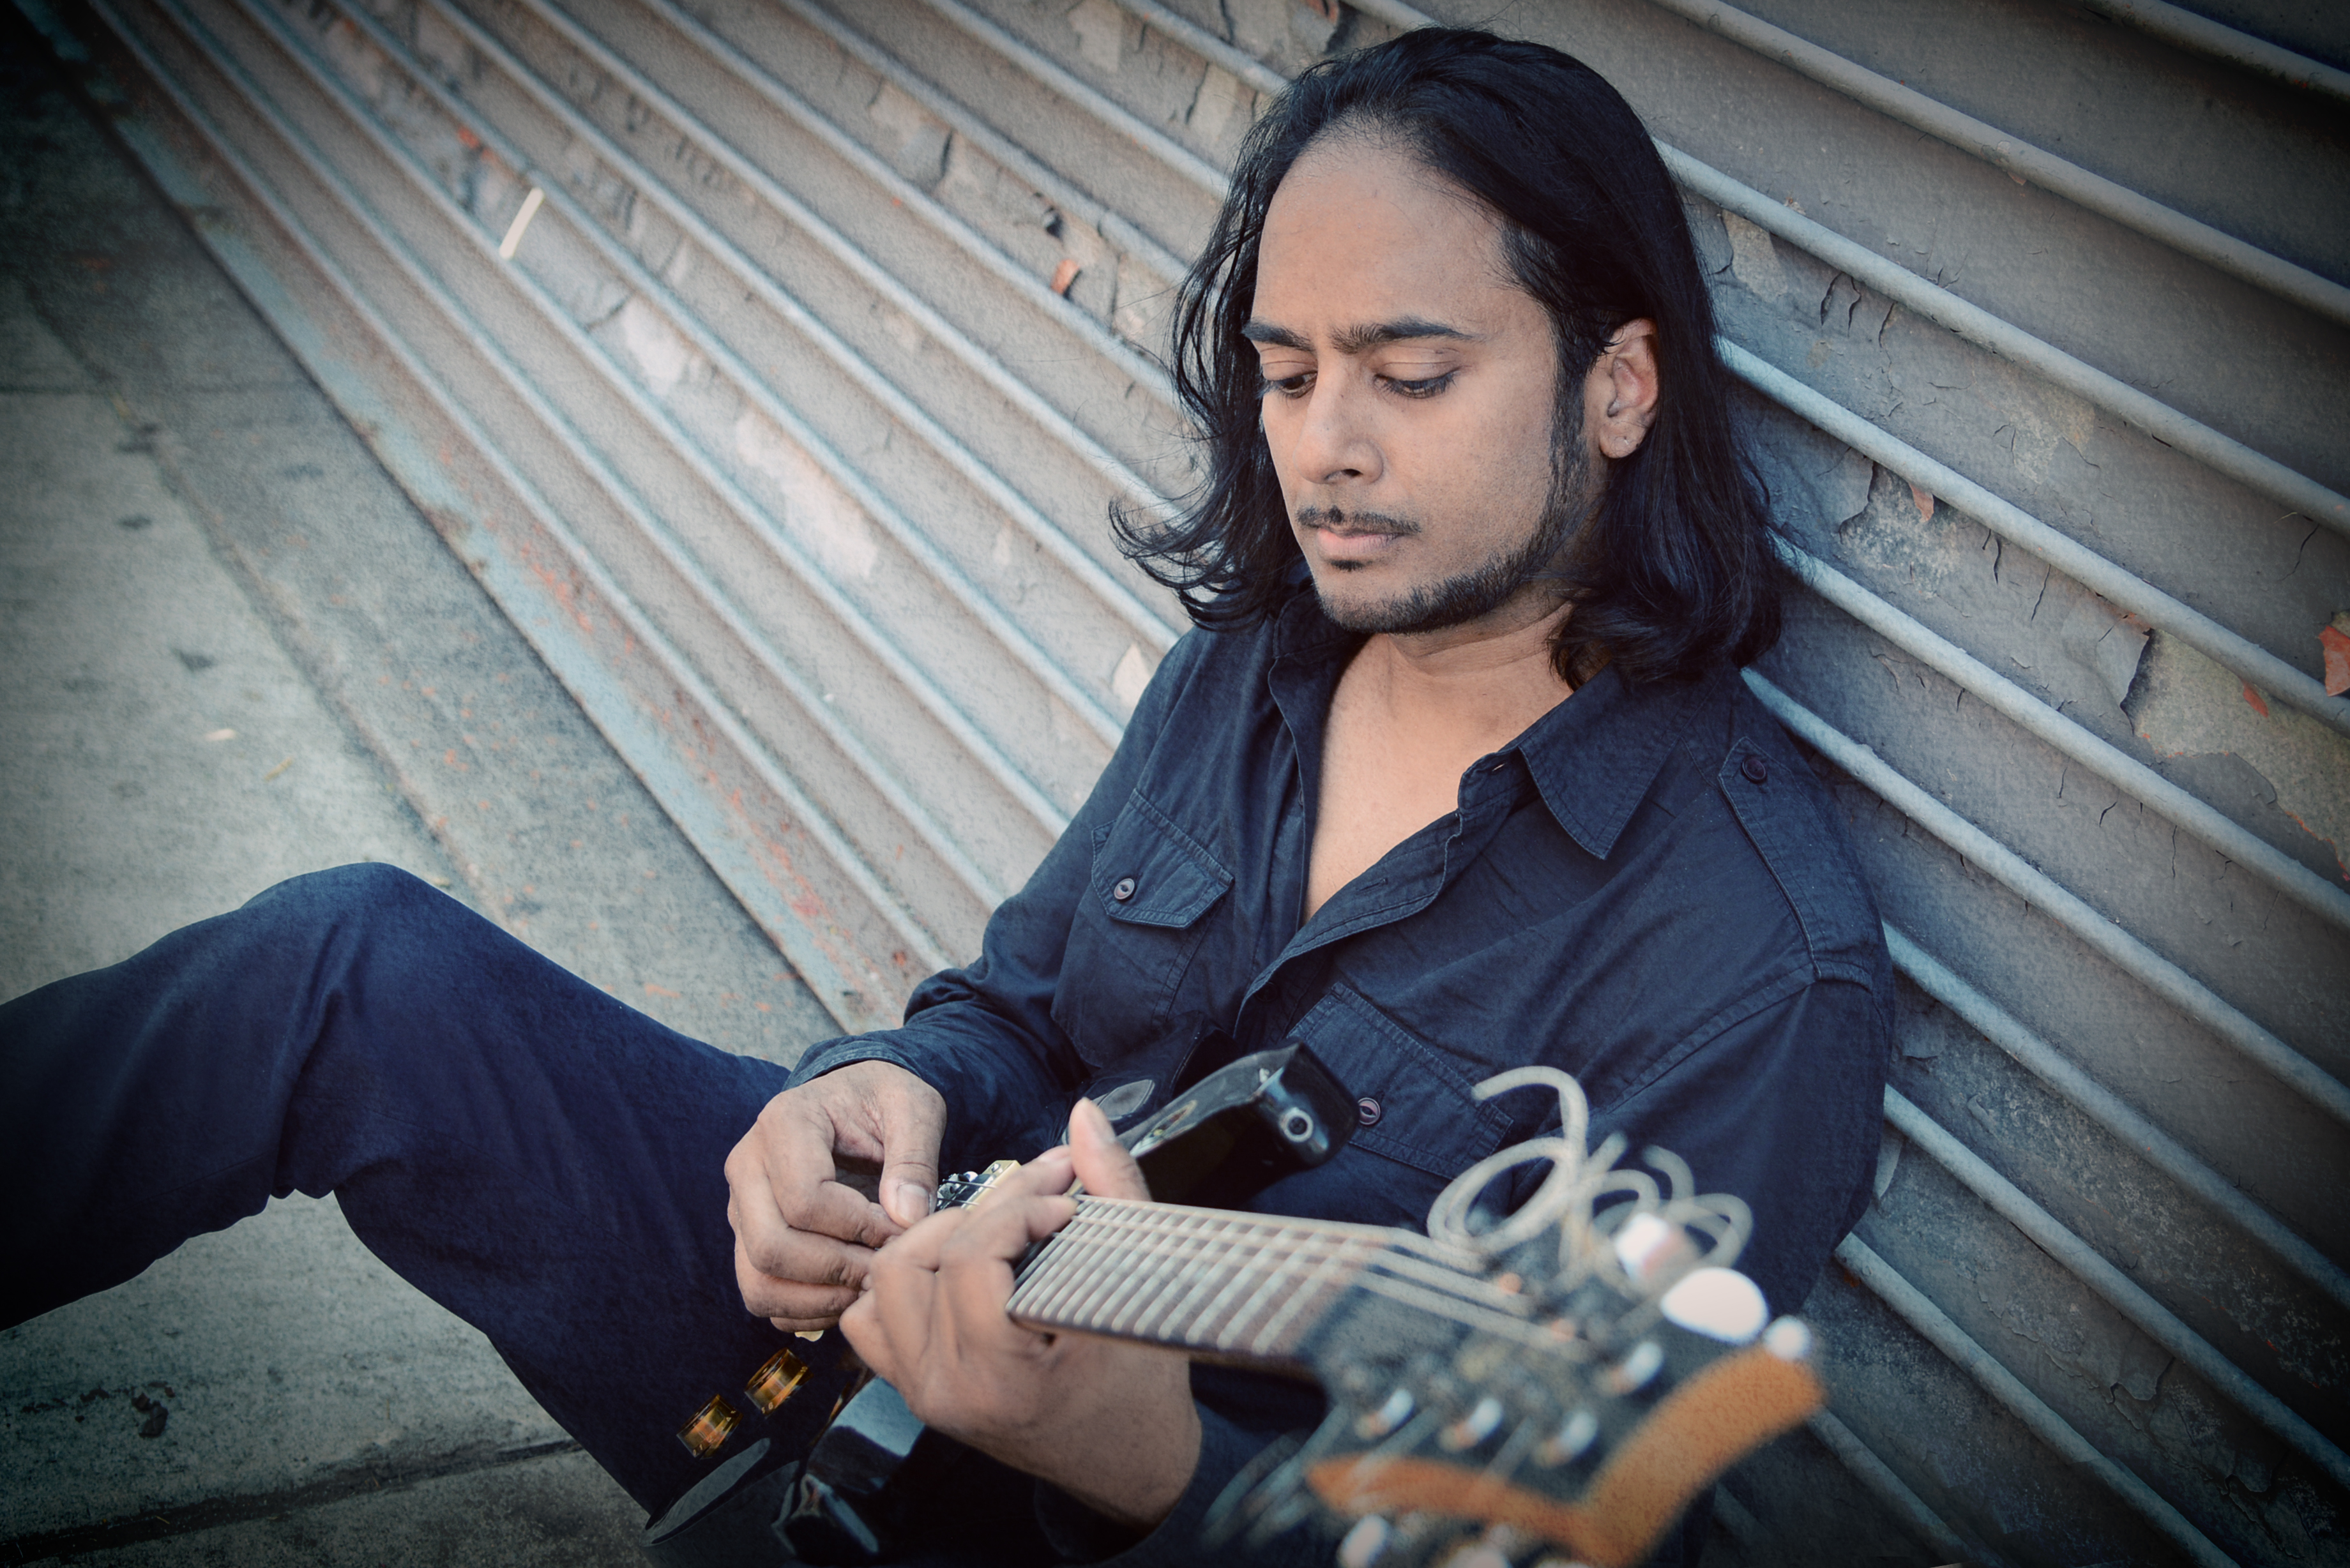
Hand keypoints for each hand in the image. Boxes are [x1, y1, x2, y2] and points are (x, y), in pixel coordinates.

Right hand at [724, 1060, 945, 1330]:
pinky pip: (762, 1297)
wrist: (853, 1100)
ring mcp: (741, 1206)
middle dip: (837, 1269)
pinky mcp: (747, 1238)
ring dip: (819, 1298)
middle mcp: (747, 1165)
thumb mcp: (914, 1109)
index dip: (859, 1228)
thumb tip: (907, 1219)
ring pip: (758, 1282)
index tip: (900, 1229)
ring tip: (868, 1285)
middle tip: (884, 1267)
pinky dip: (805, 1310)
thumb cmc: (883, 1101)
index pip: (805, 1200)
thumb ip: (915, 1159)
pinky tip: (847, 1292)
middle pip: (771, 1247)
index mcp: (784, 1122)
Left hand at [842, 1100, 1202, 1531]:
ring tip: (997, 1228)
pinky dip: (903, 1282)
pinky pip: (871, 1318)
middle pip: (915, 1262)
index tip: (1065, 1202)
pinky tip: (958, 1265)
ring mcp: (923, 1392)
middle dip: (980, 1212)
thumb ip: (1114, 1188)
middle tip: (1037, 1197)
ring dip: (935, 1239)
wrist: (1131, 1463)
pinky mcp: (913, 1388)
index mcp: (1004, 1377)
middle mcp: (948, 1391)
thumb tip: (1084, 1116)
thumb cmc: (1145, 1385)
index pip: (970, 1261)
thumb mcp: (1143, 1283)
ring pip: (883, 1282)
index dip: (1017, 1210)